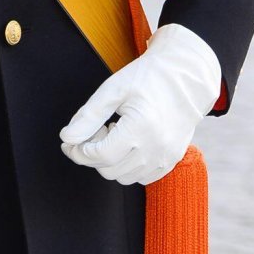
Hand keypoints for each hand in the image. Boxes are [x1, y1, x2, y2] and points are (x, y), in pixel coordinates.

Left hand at [60, 23, 221, 185]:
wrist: (186, 75)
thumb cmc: (148, 77)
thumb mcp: (112, 90)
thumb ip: (87, 117)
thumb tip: (67, 139)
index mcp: (141, 128)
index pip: (99, 156)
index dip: (78, 151)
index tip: (70, 141)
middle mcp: (157, 148)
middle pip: (109, 170)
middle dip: (93, 153)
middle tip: (97, 128)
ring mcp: (167, 157)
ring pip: (124, 177)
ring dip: (111, 161)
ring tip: (115, 132)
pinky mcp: (172, 160)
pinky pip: (142, 177)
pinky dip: (128, 166)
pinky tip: (129, 141)